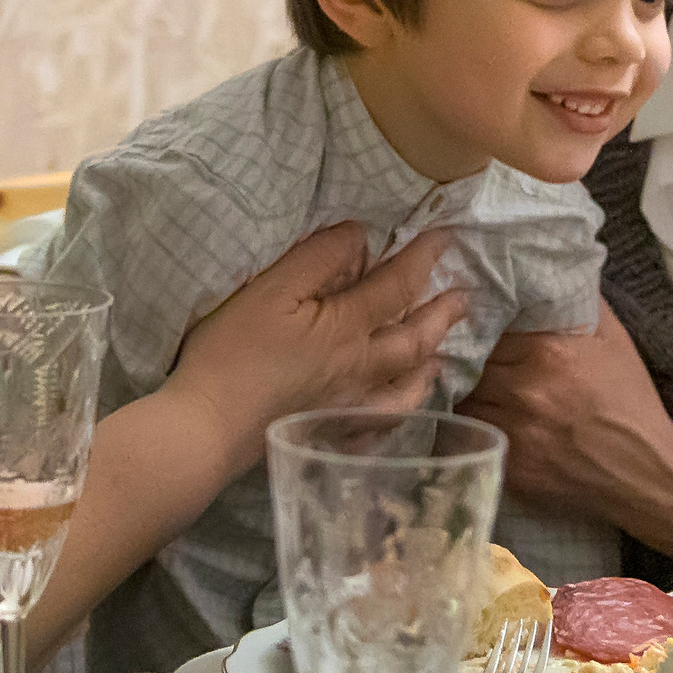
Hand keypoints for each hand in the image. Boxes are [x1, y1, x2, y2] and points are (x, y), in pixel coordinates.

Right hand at [170, 224, 466, 469]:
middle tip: (464, 297)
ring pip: (405, 388)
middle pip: (414, 341)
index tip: (447, 237)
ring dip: (429, 364)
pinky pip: (380, 425)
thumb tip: (360, 237)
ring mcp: (349, 408)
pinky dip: (398, 412)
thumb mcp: (270, 290)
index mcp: (346, 329)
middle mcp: (360, 370)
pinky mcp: (330, 435)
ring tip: (443, 353)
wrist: (207, 426)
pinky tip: (397, 407)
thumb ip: (318, 260)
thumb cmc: (232, 351)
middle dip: (442, 315)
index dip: (423, 259)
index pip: (398, 287)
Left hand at [456, 299, 672, 554]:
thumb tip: (549, 264)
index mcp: (548, 350)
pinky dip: (472, 422)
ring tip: (469, 383)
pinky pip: (472, 434)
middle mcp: (525, 389)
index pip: (487, 323)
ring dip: (463, 389)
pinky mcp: (508, 464)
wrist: (645, 471)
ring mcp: (514, 430)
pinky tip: (482, 416)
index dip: (478, 322)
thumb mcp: (612, 337)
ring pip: (462, 397)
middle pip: (469, 361)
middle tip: (464, 352)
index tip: (473, 320)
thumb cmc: (628, 399)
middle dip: (466, 356)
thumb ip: (576, 299)